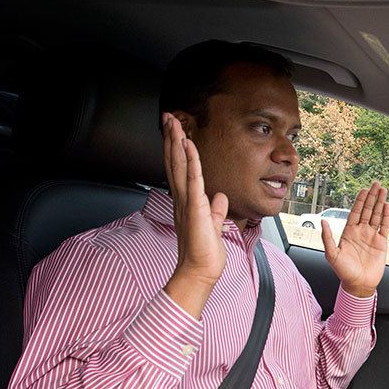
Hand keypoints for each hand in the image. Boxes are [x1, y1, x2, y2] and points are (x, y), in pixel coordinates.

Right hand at [161, 113, 228, 317]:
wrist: (200, 271)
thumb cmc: (205, 252)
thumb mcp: (213, 225)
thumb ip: (215, 210)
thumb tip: (220, 197)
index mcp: (186, 202)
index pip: (179, 169)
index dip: (176, 148)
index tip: (175, 130)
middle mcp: (181, 199)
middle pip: (174, 162)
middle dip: (171, 138)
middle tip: (167, 116)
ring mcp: (186, 203)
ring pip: (179, 166)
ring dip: (176, 143)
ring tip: (173, 122)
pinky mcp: (194, 208)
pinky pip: (193, 180)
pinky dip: (191, 162)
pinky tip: (188, 146)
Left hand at [324, 182, 388, 297]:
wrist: (359, 284)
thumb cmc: (343, 272)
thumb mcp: (332, 255)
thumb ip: (328, 238)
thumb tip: (323, 222)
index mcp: (349, 232)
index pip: (355, 212)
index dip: (360, 201)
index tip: (364, 190)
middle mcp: (361, 232)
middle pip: (368, 210)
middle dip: (372, 197)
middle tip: (376, 184)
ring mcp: (372, 236)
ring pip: (377, 215)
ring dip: (380, 203)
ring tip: (384, 190)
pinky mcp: (381, 243)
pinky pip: (385, 226)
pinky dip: (387, 216)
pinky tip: (387, 206)